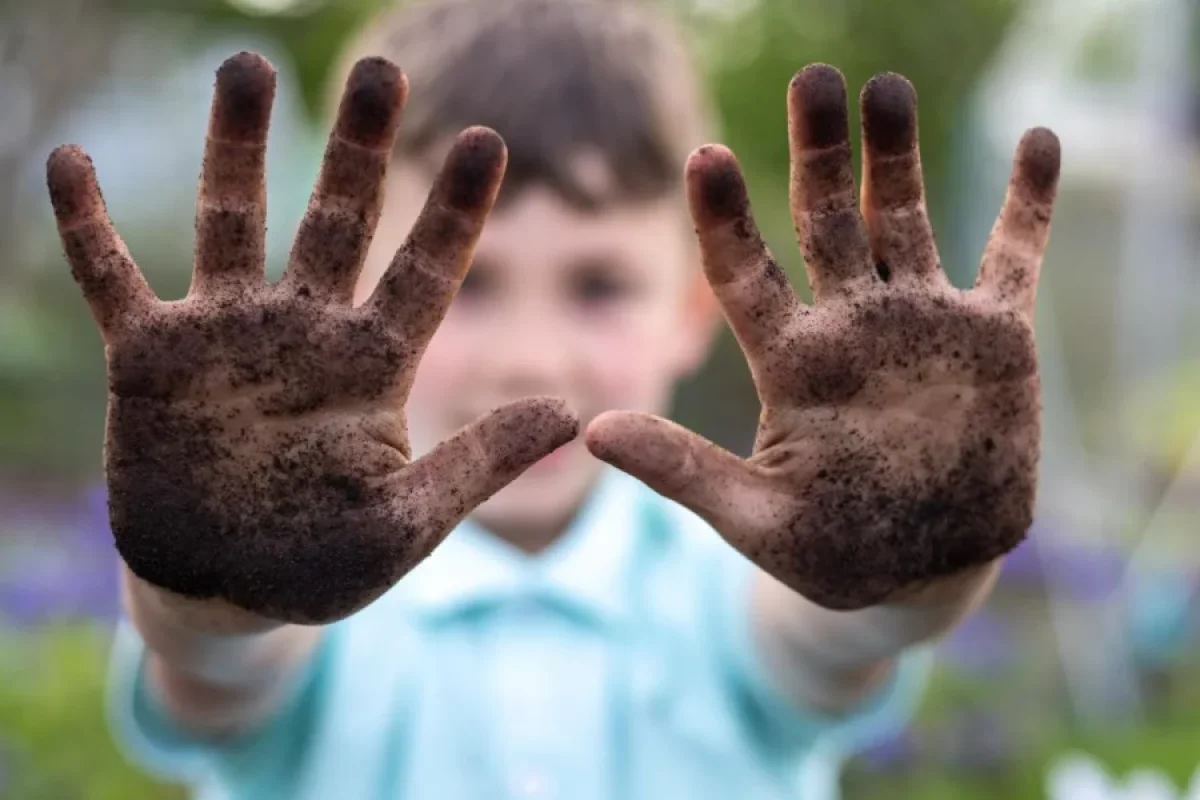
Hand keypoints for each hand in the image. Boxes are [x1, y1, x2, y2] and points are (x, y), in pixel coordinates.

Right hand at [47, 52, 576, 625]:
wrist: (227, 593)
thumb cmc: (323, 564)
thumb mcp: (407, 522)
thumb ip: (478, 464)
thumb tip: (571, 414)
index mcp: (374, 366)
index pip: (425, 272)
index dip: (455, 209)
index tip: (488, 140)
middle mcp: (306, 332)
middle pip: (338, 221)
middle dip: (358, 149)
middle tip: (379, 71)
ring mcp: (227, 337)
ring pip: (234, 222)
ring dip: (237, 148)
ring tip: (248, 69)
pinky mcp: (151, 359)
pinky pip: (114, 278)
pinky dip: (89, 227)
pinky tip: (69, 161)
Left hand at [587, 64, 1059, 609]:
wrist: (920, 572)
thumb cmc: (827, 550)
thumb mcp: (752, 518)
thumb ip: (681, 472)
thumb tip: (591, 432)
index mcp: (790, 361)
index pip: (744, 273)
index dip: (724, 217)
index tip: (705, 157)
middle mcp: (850, 325)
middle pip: (826, 220)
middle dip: (820, 152)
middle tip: (813, 81)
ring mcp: (921, 324)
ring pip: (904, 219)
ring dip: (899, 155)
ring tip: (886, 88)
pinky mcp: (992, 339)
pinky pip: (1014, 257)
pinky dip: (1029, 204)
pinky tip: (1039, 142)